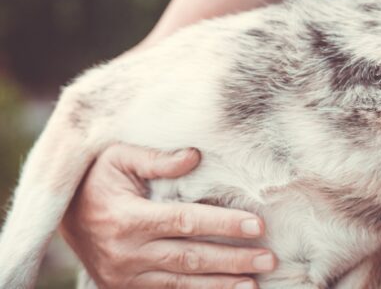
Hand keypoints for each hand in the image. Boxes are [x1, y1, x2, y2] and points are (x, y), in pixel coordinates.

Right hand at [60, 143, 274, 288]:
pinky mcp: (125, 288)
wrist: (62, 215)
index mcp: (127, 218)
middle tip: (269, 259)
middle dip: (233, 259)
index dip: (223, 224)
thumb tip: (195, 156)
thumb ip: (156, 158)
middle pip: (191, 258)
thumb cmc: (97, 179)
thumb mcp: (119, 157)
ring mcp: (125, 276)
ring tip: (255, 281)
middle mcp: (126, 253)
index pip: (185, 222)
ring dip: (221, 284)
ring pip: (182, 283)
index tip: (257, 225)